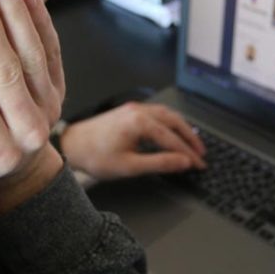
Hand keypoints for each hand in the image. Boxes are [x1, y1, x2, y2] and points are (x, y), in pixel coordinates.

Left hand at [60, 102, 205, 179]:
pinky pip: (157, 112)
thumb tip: (183, 162)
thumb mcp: (131, 166)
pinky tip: (172, 132)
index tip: (199, 164)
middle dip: (190, 138)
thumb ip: (160, 163)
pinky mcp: (129, 111)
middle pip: (175, 121)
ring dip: (182, 128)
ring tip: (191, 143)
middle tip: (201, 153)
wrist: (73, 145)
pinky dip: (170, 122)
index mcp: (140, 123)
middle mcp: (138, 111)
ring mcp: (133, 108)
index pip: (173, 139)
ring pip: (167, 114)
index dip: (188, 154)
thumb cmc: (96, 156)